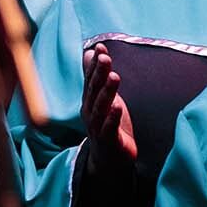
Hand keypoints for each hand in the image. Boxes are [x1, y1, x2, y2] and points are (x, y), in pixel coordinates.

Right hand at [81, 44, 136, 175]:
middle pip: (93, 91)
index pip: (90, 79)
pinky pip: (109, 127)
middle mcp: (90, 112)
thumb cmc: (106, 124)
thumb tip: (90, 52)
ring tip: (113, 76)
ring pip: (101, 107)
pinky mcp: (108, 140)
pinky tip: (118, 106)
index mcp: (89, 100)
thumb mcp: (102, 97)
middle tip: (105, 58)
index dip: (95, 64)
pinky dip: (112, 117)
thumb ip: (95, 76)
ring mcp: (97, 127)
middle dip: (99, 73)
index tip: (101, 48)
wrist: (109, 158)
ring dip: (106, 92)